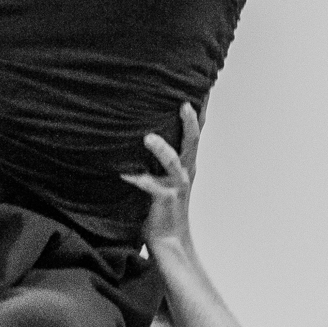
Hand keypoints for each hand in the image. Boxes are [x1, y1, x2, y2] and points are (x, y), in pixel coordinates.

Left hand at [121, 106, 197, 249]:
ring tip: (147, 138)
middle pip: (193, 141)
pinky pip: (150, 187)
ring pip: (173, 163)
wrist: (168, 239)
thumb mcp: (164, 176)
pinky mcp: (164, 200)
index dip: (202, 111)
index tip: (204, 86)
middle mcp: (186, 171)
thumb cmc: (163, 206)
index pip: (196, 133)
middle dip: (191, 122)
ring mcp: (177, 186)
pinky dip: (136, 179)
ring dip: (161, 150)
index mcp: (187, 163)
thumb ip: (159, 156)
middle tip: (184, 102)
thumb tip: (142, 128)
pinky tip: (123, 174)